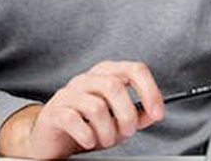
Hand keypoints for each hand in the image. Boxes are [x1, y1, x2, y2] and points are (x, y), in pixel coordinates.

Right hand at [6, 61, 162, 158]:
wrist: (52, 138)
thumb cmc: (86, 125)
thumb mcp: (117, 120)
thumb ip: (137, 115)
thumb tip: (154, 113)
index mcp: (106, 75)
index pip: (134, 69)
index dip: (150, 91)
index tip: (158, 113)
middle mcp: (86, 79)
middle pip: (114, 86)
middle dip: (127, 116)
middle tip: (127, 133)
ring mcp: (68, 94)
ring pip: (96, 106)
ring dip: (107, 131)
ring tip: (106, 140)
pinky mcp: (54, 111)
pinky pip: (73, 120)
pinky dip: (86, 135)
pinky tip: (88, 141)